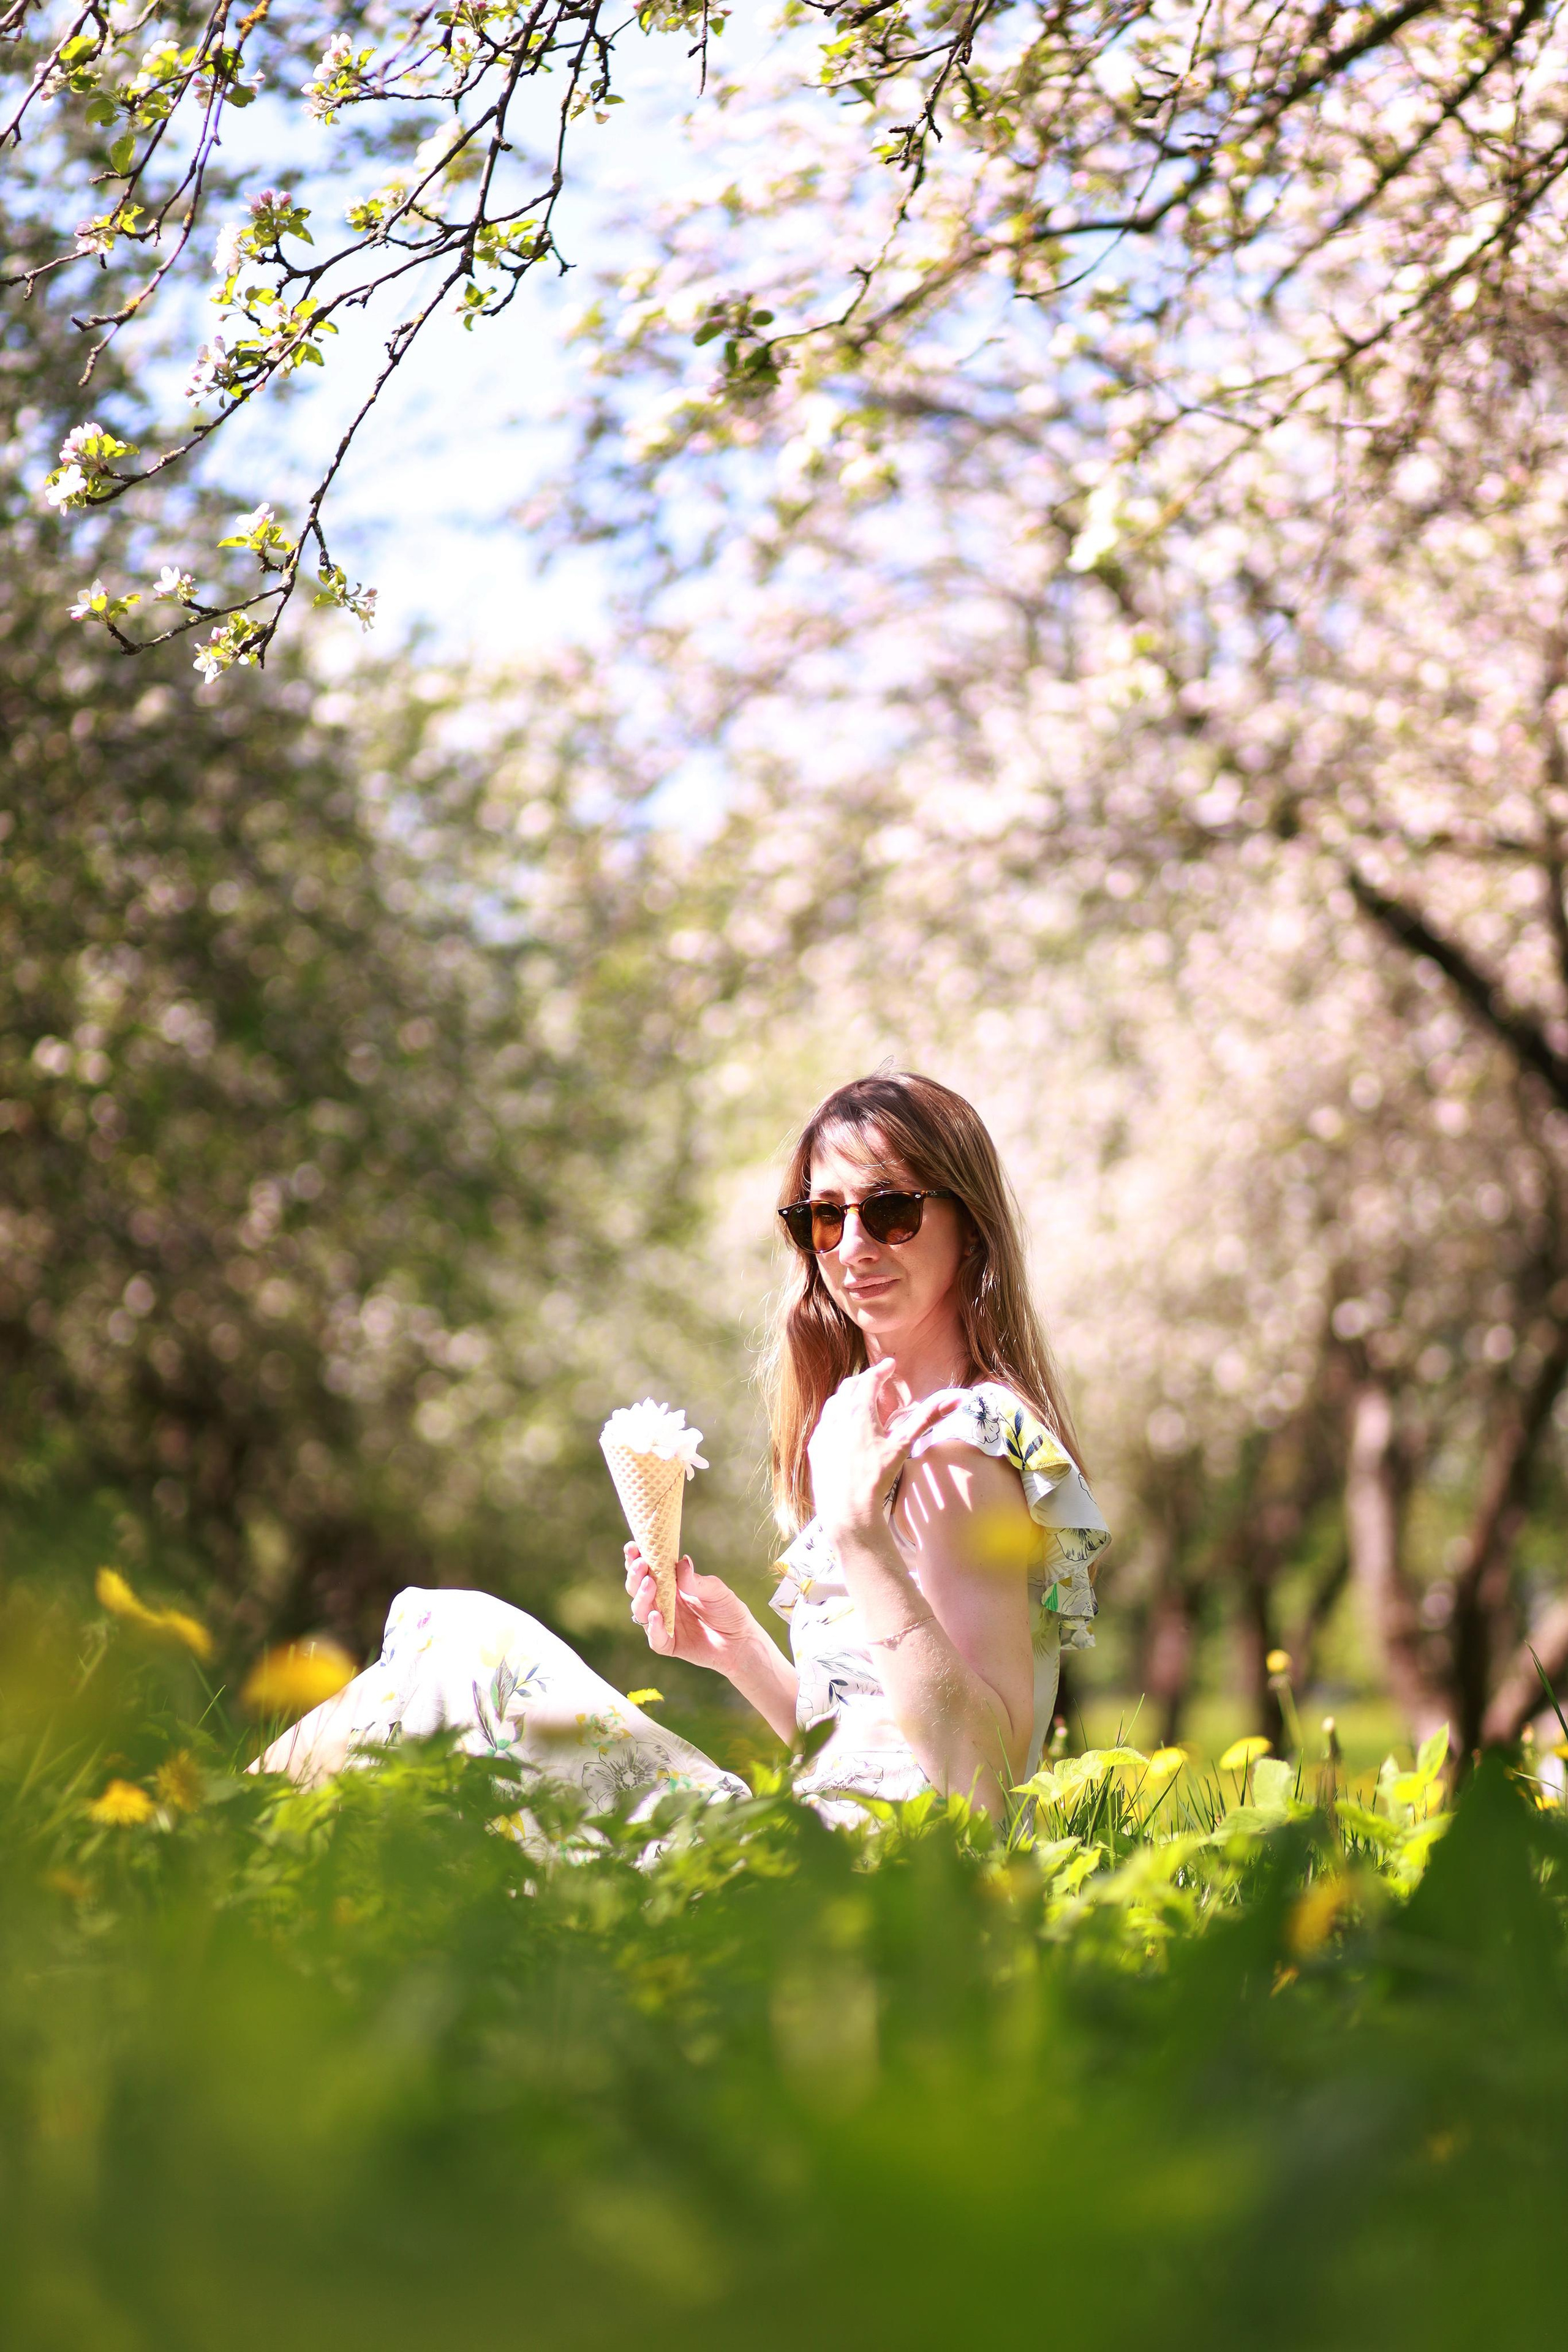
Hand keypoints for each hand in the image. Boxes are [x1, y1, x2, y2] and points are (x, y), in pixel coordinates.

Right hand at [624, 1544, 761, 1674]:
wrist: (741, 1641)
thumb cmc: (728, 1610)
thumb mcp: (715, 1591)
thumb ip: (696, 1581)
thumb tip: (682, 1561)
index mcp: (671, 1586)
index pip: (648, 1570)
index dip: (637, 1559)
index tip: (632, 1546)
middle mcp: (662, 1603)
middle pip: (638, 1589)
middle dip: (635, 1575)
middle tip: (640, 1564)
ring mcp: (663, 1624)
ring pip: (641, 1611)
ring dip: (642, 1597)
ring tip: (649, 1584)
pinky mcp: (669, 1644)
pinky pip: (655, 1638)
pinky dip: (653, 1626)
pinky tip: (655, 1615)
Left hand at [806, 1362, 953, 1546]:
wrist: (847, 1509)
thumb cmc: (876, 1477)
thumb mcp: (903, 1445)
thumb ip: (926, 1418)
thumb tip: (955, 1399)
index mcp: (859, 1412)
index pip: (869, 1380)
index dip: (881, 1370)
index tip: (891, 1364)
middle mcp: (836, 1417)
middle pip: (849, 1387)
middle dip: (864, 1380)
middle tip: (877, 1379)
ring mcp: (823, 1432)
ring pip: (834, 1402)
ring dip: (848, 1395)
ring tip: (861, 1398)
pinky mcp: (815, 1447)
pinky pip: (825, 1422)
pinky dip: (836, 1415)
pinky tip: (843, 1424)